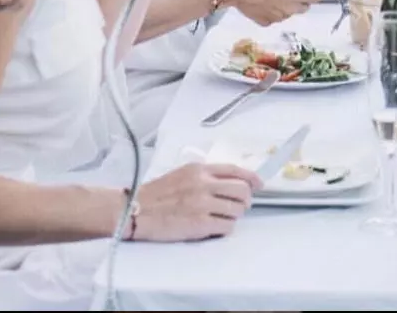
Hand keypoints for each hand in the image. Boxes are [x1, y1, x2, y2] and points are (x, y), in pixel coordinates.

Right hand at [135, 162, 259, 240]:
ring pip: (236, 209)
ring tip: (224, 217)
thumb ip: (205, 175)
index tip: (258, 183)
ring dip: (235, 214)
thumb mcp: (183, 174)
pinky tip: (216, 227)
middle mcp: (204, 184)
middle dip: (245, 199)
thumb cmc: (157, 194)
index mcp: (200, 170)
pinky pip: (226, 226)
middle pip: (241, 190)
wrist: (137, 211)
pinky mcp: (199, 224)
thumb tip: (228, 182)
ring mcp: (203, 204)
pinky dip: (225, 228)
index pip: (235, 170)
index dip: (251, 177)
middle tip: (241, 205)